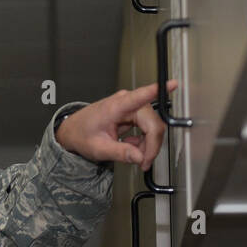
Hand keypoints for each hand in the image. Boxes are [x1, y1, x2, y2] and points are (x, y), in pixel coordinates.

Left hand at [54, 80, 174, 170]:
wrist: (73, 130)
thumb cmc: (81, 134)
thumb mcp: (99, 148)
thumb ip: (120, 153)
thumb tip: (139, 157)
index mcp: (115, 107)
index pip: (140, 96)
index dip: (158, 90)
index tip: (173, 84)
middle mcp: (126, 103)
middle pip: (153, 123)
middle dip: (152, 145)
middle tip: (144, 162)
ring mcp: (130, 107)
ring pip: (153, 126)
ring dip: (148, 145)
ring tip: (135, 156)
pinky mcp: (133, 113)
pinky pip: (147, 127)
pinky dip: (144, 141)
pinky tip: (132, 146)